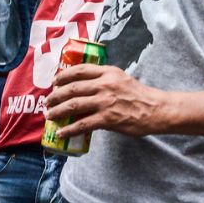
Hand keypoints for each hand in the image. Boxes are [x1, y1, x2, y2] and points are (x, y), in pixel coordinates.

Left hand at [45, 63, 175, 137]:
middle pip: (72, 88)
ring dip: (57, 111)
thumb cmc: (139, 95)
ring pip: (73, 105)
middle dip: (56, 95)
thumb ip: (104, 81)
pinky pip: (82, 124)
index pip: (79, 70)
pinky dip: (69, 129)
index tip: (54, 82)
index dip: (63, 76)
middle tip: (48, 102)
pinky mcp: (107, 118)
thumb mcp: (121, 79)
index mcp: (108, 72)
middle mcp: (105, 84)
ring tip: (50, 116)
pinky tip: (61, 133)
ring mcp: (105, 101)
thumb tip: (84, 89)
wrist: (155, 109)